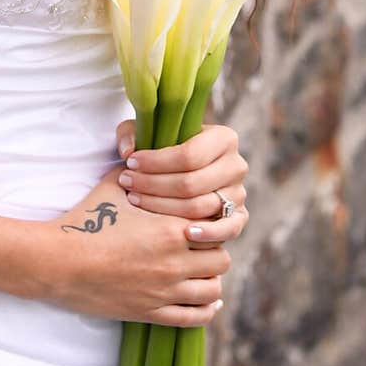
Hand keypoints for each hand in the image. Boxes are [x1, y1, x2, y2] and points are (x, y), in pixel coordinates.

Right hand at [43, 165, 229, 327]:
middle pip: (220, 259)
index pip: (215, 227)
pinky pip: (194, 317)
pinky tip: (206, 302)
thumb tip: (145, 158)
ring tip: (202, 272)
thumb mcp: (114, 186)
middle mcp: (174, 261)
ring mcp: (164, 291)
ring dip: (211, 279)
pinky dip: (205, 309)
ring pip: (213, 290)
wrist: (60, 261)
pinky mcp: (152, 313)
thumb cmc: (86, 220)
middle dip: (214, 251)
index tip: (203, 220)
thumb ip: (139, 173)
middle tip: (203, 246)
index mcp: (170, 228)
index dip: (213, 223)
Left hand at [115, 117, 248, 245]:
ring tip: (136, 200)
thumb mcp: (148, 132)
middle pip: (192, 183)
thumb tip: (127, 151)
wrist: (185, 170)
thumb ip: (131, 133)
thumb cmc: (165, 148)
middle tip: (127, 183)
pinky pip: (227, 230)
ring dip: (163, 207)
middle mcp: (236, 165)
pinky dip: (207, 233)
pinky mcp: (238, 218)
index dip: (156, 162)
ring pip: (200, 207)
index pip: (188, 155)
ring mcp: (239, 193)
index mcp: (224, 138)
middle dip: (153, 185)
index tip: (130, 163)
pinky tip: (184, 234)